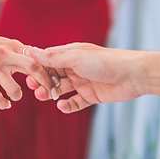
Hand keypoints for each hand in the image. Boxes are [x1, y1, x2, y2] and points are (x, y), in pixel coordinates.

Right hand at [0, 31, 57, 109]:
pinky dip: (3, 103)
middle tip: (49, 95)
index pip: (38, 59)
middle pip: (33, 68)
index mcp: (14, 46)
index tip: (57, 83)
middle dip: (45, 84)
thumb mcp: (4, 43)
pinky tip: (5, 104)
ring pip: (14, 88)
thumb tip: (39, 59)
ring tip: (15, 96)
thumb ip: (20, 52)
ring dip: (18, 95)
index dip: (50, 72)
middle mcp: (5, 55)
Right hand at [25, 44, 159, 113]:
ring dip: (52, 94)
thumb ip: (54, 58)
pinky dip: (67, 106)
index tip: (27, 75)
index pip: (49, 60)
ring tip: (46, 97)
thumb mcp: (76, 58)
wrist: (132, 75)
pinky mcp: (92, 96)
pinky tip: (62, 106)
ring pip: (62, 89)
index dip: (37, 68)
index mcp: (72, 54)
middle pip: (53, 76)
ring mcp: (84, 82)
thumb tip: (31, 52)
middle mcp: (76, 67)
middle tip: (35, 89)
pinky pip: (75, 102)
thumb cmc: (105, 62)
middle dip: (43, 82)